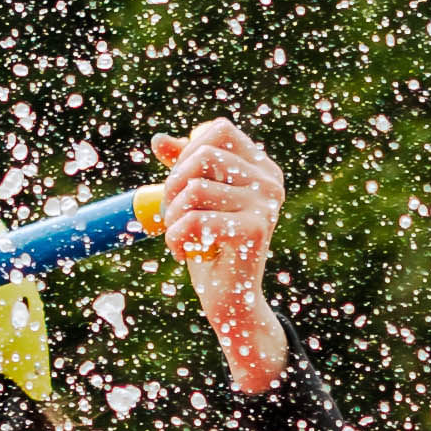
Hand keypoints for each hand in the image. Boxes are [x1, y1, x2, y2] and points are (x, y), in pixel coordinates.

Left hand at [158, 119, 290, 389]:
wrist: (232, 301)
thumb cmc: (212, 248)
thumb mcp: (196, 202)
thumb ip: (184, 168)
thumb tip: (160, 140)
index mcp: (262, 168)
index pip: (219, 130)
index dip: (188, 148)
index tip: (179, 179)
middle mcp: (270, 182)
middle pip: (204, 153)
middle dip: (173, 182)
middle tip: (170, 212)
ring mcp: (266, 205)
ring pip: (194, 188)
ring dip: (172, 215)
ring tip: (178, 236)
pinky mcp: (254, 230)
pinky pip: (194, 220)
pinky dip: (175, 238)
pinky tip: (183, 253)